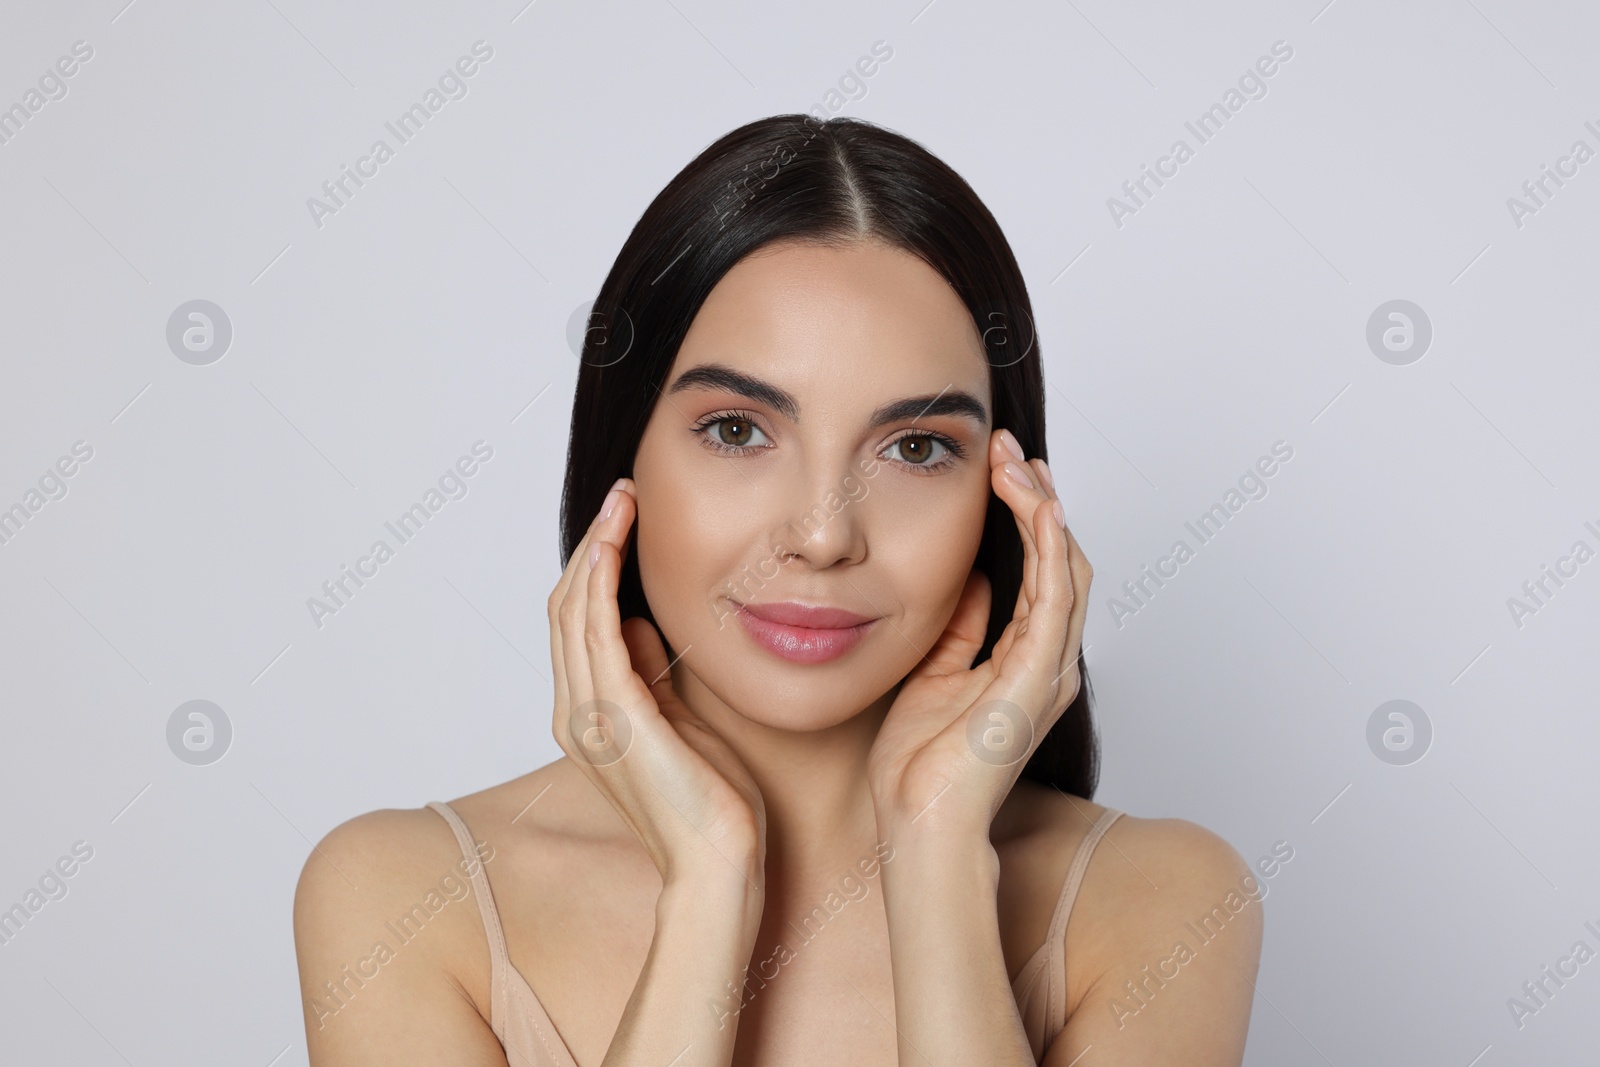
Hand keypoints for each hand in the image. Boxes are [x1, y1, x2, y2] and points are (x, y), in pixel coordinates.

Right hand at [549, 478, 767, 887]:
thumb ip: (651, 674)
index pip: (577, 623)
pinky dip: (598, 580)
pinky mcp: (614, 717)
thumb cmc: (711, 801)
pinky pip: (594, 632)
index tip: (624, 520)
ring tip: (621, 502)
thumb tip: (639, 624)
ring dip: (595, 548)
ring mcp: (588, 717)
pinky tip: (615, 543)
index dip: (595, 566)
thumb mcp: (678, 720)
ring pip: (572, 610)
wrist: (719, 861)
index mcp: (589, 716)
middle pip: (565, 607)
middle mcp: (575, 714)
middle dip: (592, 543)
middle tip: (623, 495)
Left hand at [866, 430, 1092, 836]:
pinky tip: (1035, 506)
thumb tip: (971, 575)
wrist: (918, 822)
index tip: (998, 467)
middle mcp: (1048, 660)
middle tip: (1009, 448)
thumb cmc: (921, 765)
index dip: (1026, 515)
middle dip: (1039, 497)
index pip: (1040, 569)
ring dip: (1045, 508)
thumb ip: (961, 626)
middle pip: (1063, 559)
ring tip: (1015, 463)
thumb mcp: (936, 671)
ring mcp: (1049, 669)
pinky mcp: (1038, 678)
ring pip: (1068, 567)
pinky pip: (1057, 598)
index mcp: (1025, 659)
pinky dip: (1051, 546)